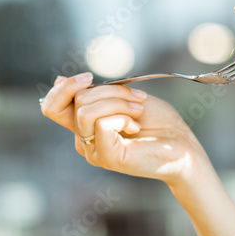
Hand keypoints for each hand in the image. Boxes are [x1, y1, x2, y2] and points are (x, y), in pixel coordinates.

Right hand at [41, 73, 205, 185]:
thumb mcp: (123, 98)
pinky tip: (136, 126)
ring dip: (118, 102)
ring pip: (86, 110)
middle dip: (110, 90)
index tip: (89, 77)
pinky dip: (123, 116)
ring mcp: (93, 151)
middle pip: (75, 101)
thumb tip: (60, 81)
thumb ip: (95, 94)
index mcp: (85, 126)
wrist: (182, 146)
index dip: (64, 88)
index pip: (52, 107)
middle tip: (138, 98)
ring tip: (139, 112)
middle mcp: (84, 140)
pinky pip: (102, 123)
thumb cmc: (158, 123)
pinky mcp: (106, 157)